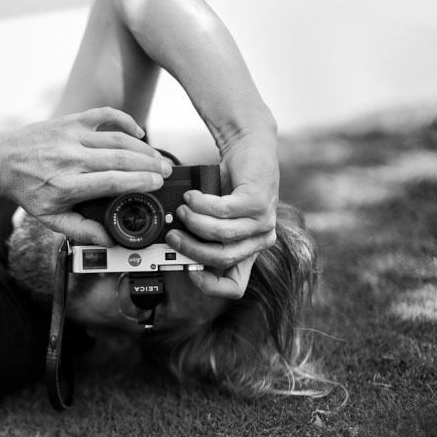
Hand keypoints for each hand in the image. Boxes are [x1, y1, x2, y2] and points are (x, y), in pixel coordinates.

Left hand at [0, 107, 171, 245]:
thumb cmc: (27, 190)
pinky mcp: (70, 121)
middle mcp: (70, 158)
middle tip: (166, 171)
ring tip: (158, 157)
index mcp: (66, 185)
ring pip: (116, 138)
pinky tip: (137, 131)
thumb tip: (108, 239)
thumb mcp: (49, 218)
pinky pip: (103, 115)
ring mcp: (70, 136)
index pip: (110, 181)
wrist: (1, 161)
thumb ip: (80, 230)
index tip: (157, 183)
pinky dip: (124, 119)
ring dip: (142, 147)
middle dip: (149, 165)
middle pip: (119, 159)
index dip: (138, 181)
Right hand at [165, 131, 278, 297]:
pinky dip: (200, 204)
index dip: (210, 285)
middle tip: (174, 235)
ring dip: (193, 222)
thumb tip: (175, 247)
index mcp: (250, 250)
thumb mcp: (216, 218)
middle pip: (222, 259)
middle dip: (191, 248)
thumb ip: (202, 236)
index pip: (235, 287)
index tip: (189, 271)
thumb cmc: (228, 185)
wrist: (249, 149)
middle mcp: (261, 240)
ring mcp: (263, 222)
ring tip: (182, 210)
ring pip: (220, 234)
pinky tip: (192, 196)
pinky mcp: (259, 202)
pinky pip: (222, 211)